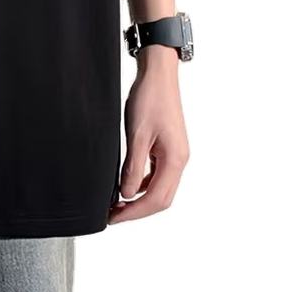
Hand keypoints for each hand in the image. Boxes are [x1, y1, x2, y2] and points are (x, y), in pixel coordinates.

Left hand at [109, 45, 189, 223]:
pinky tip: (126, 182)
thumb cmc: (149, 98)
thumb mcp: (136, 133)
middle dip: (137, 210)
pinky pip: (157, 173)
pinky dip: (142, 183)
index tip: (114, 217)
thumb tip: (126, 193)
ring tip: (116, 202)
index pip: (156, 198)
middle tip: (113, 215)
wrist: (158, 74)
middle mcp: (179, 160)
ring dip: (139, 198)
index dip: (134, 212)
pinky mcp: (168, 147)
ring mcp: (175, 154)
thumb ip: (133, 166)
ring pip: (160, 187)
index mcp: (175, 160)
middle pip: (161, 198)